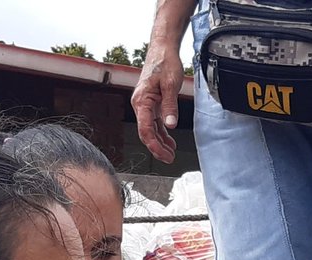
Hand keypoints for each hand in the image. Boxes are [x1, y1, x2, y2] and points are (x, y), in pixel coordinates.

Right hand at [131, 40, 186, 162]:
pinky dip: (162, 133)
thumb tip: (170, 125)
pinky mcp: (152, 103)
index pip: (145, 129)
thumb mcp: (171, 85)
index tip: (165, 155)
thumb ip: (170, 106)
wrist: (163, 49)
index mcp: (141, 100)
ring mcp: (146, 104)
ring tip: (171, 154)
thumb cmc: (164, 63)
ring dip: (160, 143)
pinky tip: (169, 141)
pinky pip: (155, 123)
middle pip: (146, 133)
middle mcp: (140, 104)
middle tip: (169, 159)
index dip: (154, 145)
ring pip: (151, 129)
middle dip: (157, 148)